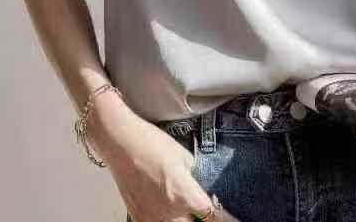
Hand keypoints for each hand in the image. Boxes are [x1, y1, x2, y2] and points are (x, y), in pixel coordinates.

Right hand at [87, 94, 238, 221]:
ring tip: (188, 211)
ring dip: (186, 221)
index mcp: (185, 195)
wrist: (120, 142)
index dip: (227, 219)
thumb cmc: (152, 143)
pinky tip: (170, 214)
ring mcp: (151, 219)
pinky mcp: (138, 218)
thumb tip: (200, 187)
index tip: (235, 219)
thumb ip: (194, 178)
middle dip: (205, 220)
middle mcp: (170, 214)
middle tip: (207, 211)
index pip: (213, 217)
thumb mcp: (183, 156)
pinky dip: (168, 221)